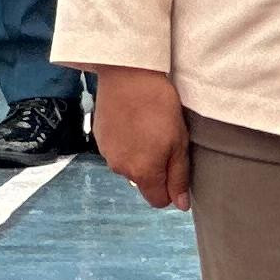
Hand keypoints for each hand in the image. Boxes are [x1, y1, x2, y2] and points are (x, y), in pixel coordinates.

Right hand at [92, 65, 189, 210]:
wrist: (128, 73)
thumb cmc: (159, 106)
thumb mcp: (179, 142)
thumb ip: (179, 177)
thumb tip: (180, 205)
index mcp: (143, 173)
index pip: (158, 201)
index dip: (170, 189)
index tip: (175, 166)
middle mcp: (121, 169)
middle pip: (142, 183)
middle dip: (154, 170)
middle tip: (163, 141)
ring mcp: (106, 153)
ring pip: (128, 166)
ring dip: (138, 156)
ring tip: (145, 128)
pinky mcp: (98, 137)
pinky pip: (116, 151)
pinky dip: (125, 143)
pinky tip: (131, 121)